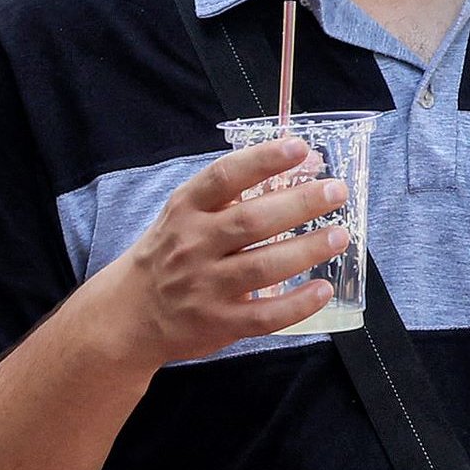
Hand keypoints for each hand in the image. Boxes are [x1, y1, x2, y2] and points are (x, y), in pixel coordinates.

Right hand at [90, 138, 348, 369]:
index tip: (299, 147)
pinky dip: (297, 303)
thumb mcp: (183, 216)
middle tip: (337, 191)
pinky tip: (322, 289)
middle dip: (299, 204)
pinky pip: (265, 315)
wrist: (130, 312)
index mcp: (185, 210)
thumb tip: (297, 169)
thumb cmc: (168, 254)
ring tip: (339, 235)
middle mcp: (193, 244)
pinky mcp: (219, 322)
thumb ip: (229, 198)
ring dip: (306, 249)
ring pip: (263, 266)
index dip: (263, 160)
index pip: (223, 177)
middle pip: (251, 221)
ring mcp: (205, 286)